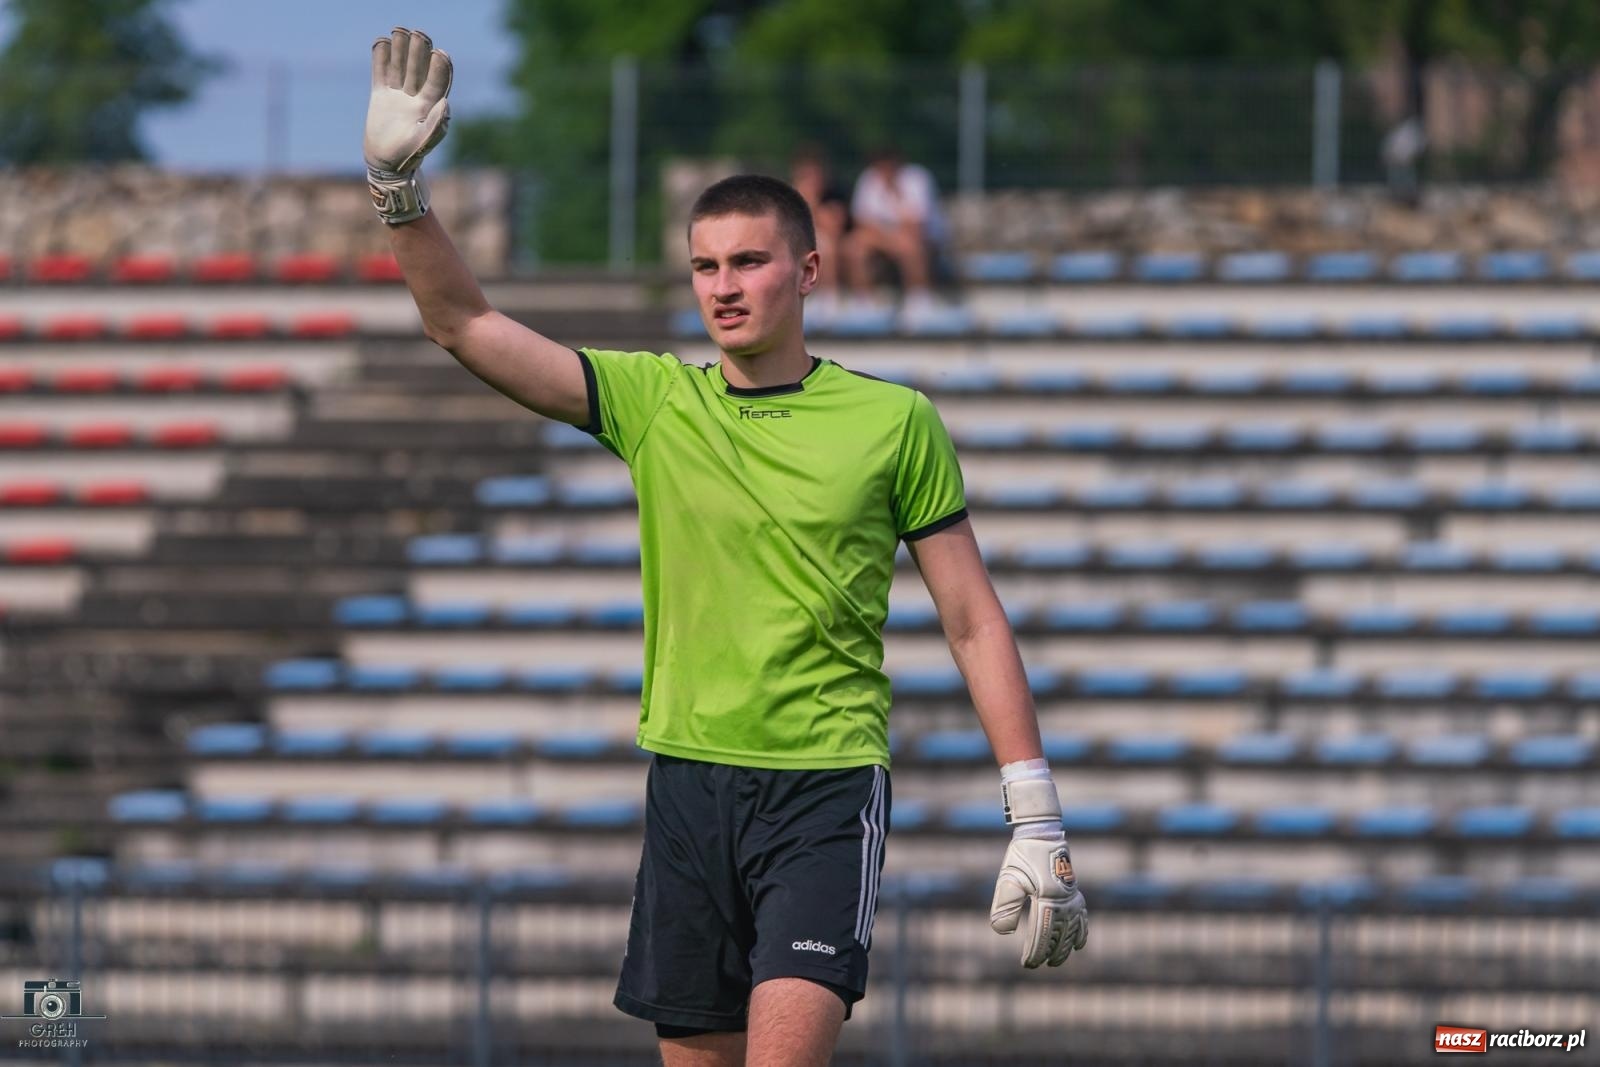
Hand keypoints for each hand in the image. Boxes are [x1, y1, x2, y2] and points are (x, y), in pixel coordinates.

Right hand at [365, 27, 451, 223]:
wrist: (386, 164)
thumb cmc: (408, 157)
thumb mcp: (423, 143)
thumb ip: (435, 125)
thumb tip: (446, 103)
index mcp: (430, 107)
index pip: (437, 82)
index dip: (439, 68)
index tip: (440, 53)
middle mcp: (416, 97)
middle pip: (419, 69)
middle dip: (420, 52)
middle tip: (420, 34)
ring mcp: (398, 95)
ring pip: (400, 67)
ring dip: (400, 49)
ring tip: (399, 30)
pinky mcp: (380, 95)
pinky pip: (380, 73)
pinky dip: (380, 58)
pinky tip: (380, 42)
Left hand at [989, 827, 1088, 967]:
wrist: (1041, 834)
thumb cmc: (1021, 857)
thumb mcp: (1008, 879)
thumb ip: (1005, 906)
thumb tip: (1003, 932)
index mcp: (1047, 898)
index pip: (1042, 933)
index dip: (1036, 951)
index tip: (1028, 963)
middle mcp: (1063, 900)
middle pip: (1058, 934)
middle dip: (1048, 952)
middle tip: (1037, 964)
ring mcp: (1072, 897)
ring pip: (1071, 929)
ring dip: (1064, 947)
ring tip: (1056, 961)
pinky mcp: (1074, 892)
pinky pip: (1082, 917)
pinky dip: (1081, 932)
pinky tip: (1079, 944)